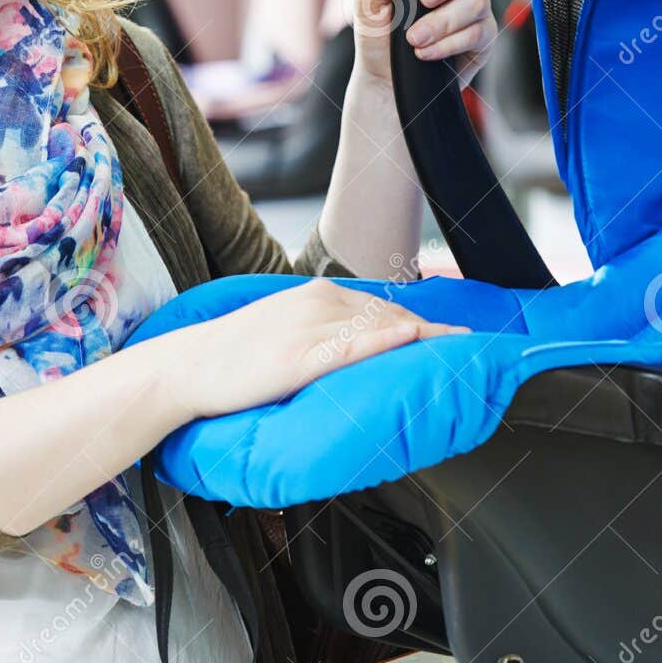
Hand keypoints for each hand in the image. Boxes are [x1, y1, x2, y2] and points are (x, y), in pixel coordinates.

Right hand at [174, 280, 468, 419]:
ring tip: (463, 353)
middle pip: (393, 316)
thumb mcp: (284, 329)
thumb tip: (361, 344)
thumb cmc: (234, 357)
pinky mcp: (299, 357)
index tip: (457, 335)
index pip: (385, 308)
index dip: (425, 323)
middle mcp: (318, 303)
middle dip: (435, 333)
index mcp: (316, 294)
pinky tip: (414, 341)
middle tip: (473, 348)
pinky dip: (388, 342)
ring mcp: (309, 328)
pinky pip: (353, 346)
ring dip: (426, 339)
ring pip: (381, 327)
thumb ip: (323, 330)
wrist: (188, 367)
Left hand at [348, 0, 499, 89]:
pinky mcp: (481, 42)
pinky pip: (479, 33)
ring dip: (443, 20)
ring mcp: (475, 12)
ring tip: (414, 38)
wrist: (383, 84)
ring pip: (478, 1)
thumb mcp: (367, 1)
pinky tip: (426, 52)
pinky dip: (449, 42)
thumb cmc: (378, 37)